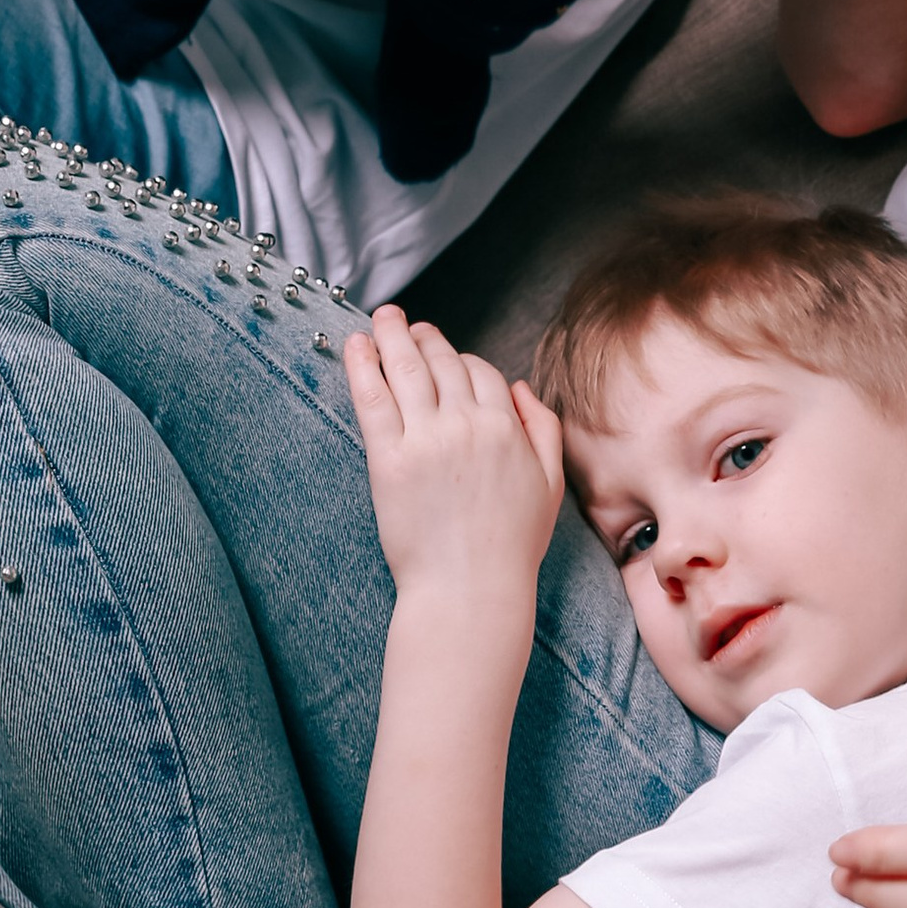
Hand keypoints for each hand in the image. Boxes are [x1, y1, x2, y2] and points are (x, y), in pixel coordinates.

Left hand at [346, 307, 566, 607]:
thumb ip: (543, 428)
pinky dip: (363, 366)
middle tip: (406, 324)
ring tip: (380, 318)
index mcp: (505, 427)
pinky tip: (356, 346)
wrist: (469, 589)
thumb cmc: (510, 546)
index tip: (444, 353)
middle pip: (441, 362)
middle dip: (423, 336)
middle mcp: (466, 424)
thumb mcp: (549, 484)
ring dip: (391, 334)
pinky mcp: (388, 459)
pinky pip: (372, 399)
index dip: (460, 359)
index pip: (480, 371)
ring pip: (406, 369)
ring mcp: (425, 439)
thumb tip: (521, 388)